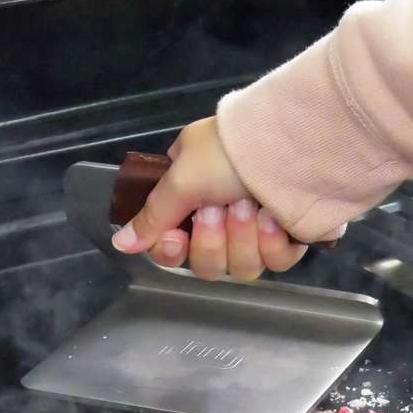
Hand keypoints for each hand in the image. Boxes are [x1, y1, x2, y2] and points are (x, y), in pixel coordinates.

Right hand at [110, 117, 307, 280]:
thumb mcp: (182, 177)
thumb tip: (119, 242)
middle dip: (213, 238)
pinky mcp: (290, 239)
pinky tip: (274, 217)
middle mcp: (222, 217)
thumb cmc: (231, 153)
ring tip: (251, 203)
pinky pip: (275, 263)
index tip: (178, 235)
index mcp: (192, 197)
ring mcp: (257, 230)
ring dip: (243, 236)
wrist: (293, 144)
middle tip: (221, 207)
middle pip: (205, 264)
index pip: (171, 247)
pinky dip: (272, 242)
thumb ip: (152, 215)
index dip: (172, 249)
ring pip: (240, 268)